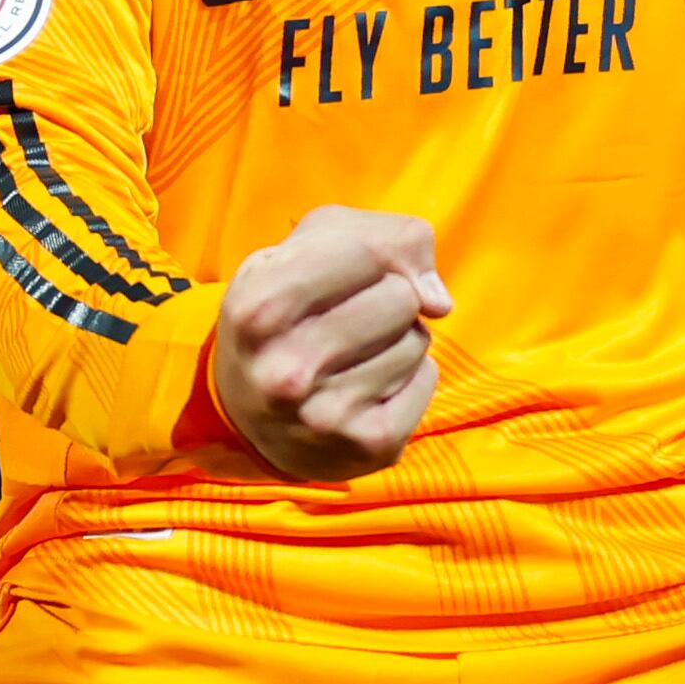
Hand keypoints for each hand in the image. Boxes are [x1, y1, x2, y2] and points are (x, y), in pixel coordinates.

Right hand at [211, 206, 452, 482]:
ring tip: (355, 355)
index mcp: (260, 307)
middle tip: (350, 320)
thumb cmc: (285, 314)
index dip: (375, 253)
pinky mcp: (368, 446)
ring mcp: (326, 415)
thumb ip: (382, 237)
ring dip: (398, 340)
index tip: (354, 271)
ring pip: (417, 340)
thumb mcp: (306, 251)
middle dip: (388, 298)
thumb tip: (439, 301)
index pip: (369, 251)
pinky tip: (371, 387)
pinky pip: (428, 378)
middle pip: (401, 297)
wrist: (245, 415)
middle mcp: (287, 368)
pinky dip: (410, 376)